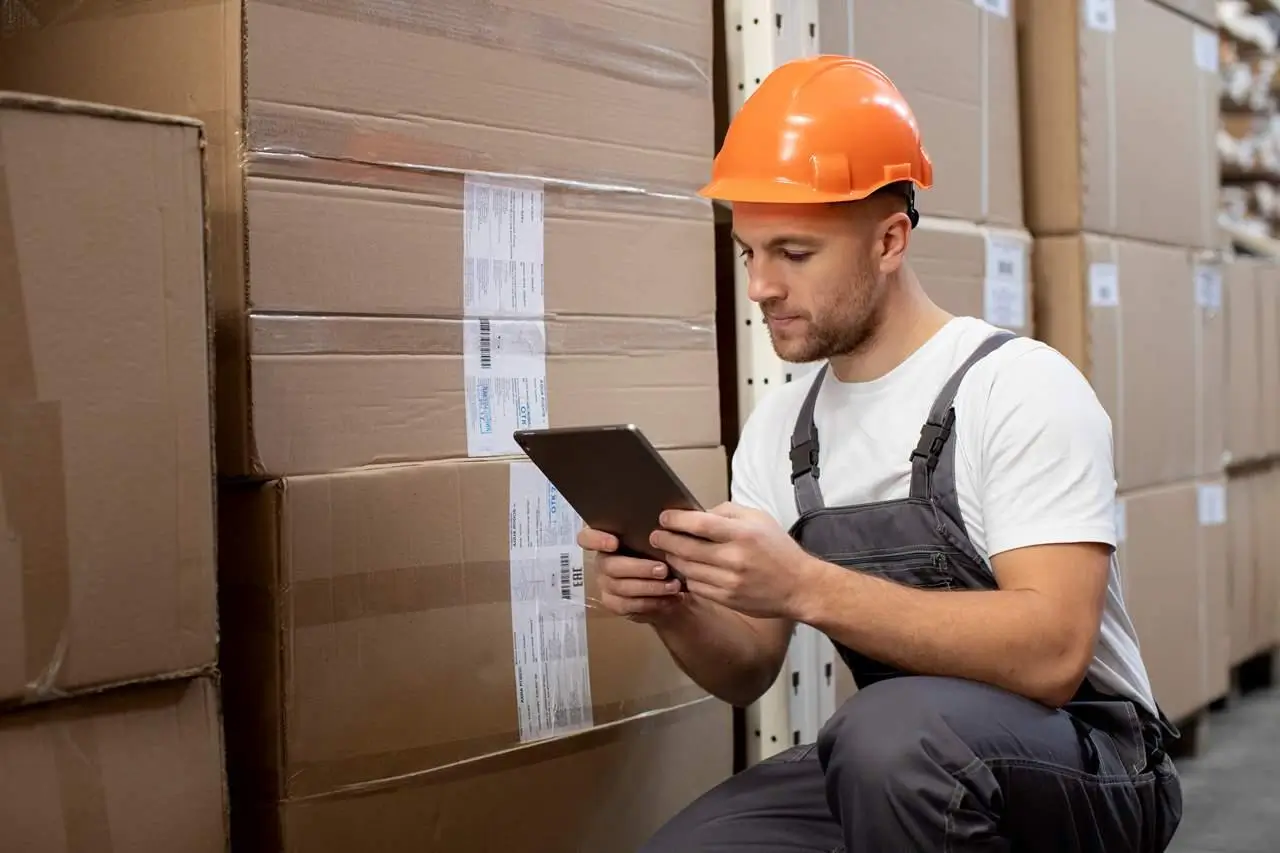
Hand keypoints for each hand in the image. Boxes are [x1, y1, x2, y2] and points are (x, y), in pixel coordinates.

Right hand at [577, 526, 685, 622]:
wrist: (667, 581)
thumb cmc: (661, 550)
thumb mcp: (659, 536)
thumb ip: (655, 528)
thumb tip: (668, 516)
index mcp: (607, 538)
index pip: (587, 537)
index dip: (596, 540)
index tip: (614, 543)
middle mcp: (602, 561)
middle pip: (610, 566)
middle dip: (639, 569)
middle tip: (663, 570)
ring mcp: (605, 583)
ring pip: (621, 588)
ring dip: (650, 587)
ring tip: (673, 586)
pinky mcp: (613, 603)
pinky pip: (627, 605)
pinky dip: (651, 603)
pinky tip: (669, 599)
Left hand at [649, 502, 819, 619]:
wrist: (799, 586)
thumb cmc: (779, 549)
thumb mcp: (759, 519)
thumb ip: (728, 512)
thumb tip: (698, 513)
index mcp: (742, 533)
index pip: (699, 523)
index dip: (676, 520)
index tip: (664, 518)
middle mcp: (735, 558)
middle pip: (686, 548)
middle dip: (665, 540)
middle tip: (656, 536)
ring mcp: (730, 582)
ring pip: (687, 569)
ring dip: (674, 559)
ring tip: (670, 552)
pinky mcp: (727, 599)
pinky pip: (696, 587)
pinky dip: (688, 577)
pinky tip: (687, 570)